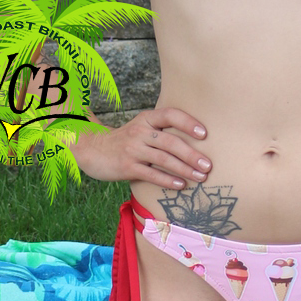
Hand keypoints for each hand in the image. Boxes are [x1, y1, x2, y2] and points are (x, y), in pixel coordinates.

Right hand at [71, 107, 211, 187]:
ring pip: (164, 159)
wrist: (92, 149)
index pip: (170, 115)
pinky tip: (181, 185)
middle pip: (171, 142)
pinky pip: (151, 174)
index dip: (188, 123)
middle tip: (208, 165)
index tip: (204, 134)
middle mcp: (140, 132)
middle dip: (192, 154)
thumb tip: (193, 140)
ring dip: (185, 169)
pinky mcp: (127, 167)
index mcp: (146, 119)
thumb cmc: (125, 140)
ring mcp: (133, 149)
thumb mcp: (141, 127)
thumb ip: (161, 130)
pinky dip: (168, 180)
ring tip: (200, 177)